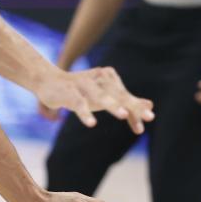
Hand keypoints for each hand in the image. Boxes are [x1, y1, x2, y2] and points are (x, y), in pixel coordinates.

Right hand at [34, 66, 154, 133]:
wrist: (49, 80)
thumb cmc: (82, 90)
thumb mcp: (106, 94)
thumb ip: (127, 100)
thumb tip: (151, 105)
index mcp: (109, 78)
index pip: (126, 96)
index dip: (136, 110)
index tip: (146, 123)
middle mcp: (99, 78)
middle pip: (119, 95)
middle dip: (133, 107)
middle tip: (149, 117)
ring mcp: (84, 84)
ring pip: (101, 97)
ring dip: (112, 105)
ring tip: (124, 115)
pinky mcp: (69, 92)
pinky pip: (79, 104)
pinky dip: (85, 113)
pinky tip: (92, 123)